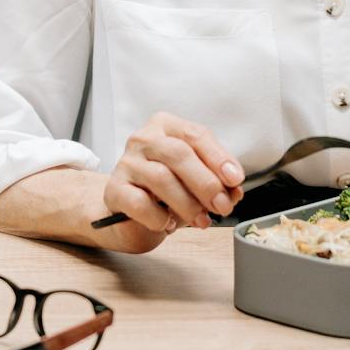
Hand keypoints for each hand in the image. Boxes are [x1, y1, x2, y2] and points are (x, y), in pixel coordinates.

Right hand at [98, 112, 245, 249]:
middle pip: (179, 154)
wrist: (128, 214)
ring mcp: (126, 162)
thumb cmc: (164, 192)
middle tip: (222, 206)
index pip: (196, 135)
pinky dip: (159, 216)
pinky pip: (139, 202)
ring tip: (200, 220)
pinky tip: (166, 223)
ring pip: (161, 177)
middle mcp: (144, 139)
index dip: (219, 158)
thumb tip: (233, 192)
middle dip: (206, 183)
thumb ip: (216, 182)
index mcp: (166, 126)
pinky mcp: (114, 189)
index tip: (235, 180)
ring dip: (187, 203)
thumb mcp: (195, 183)